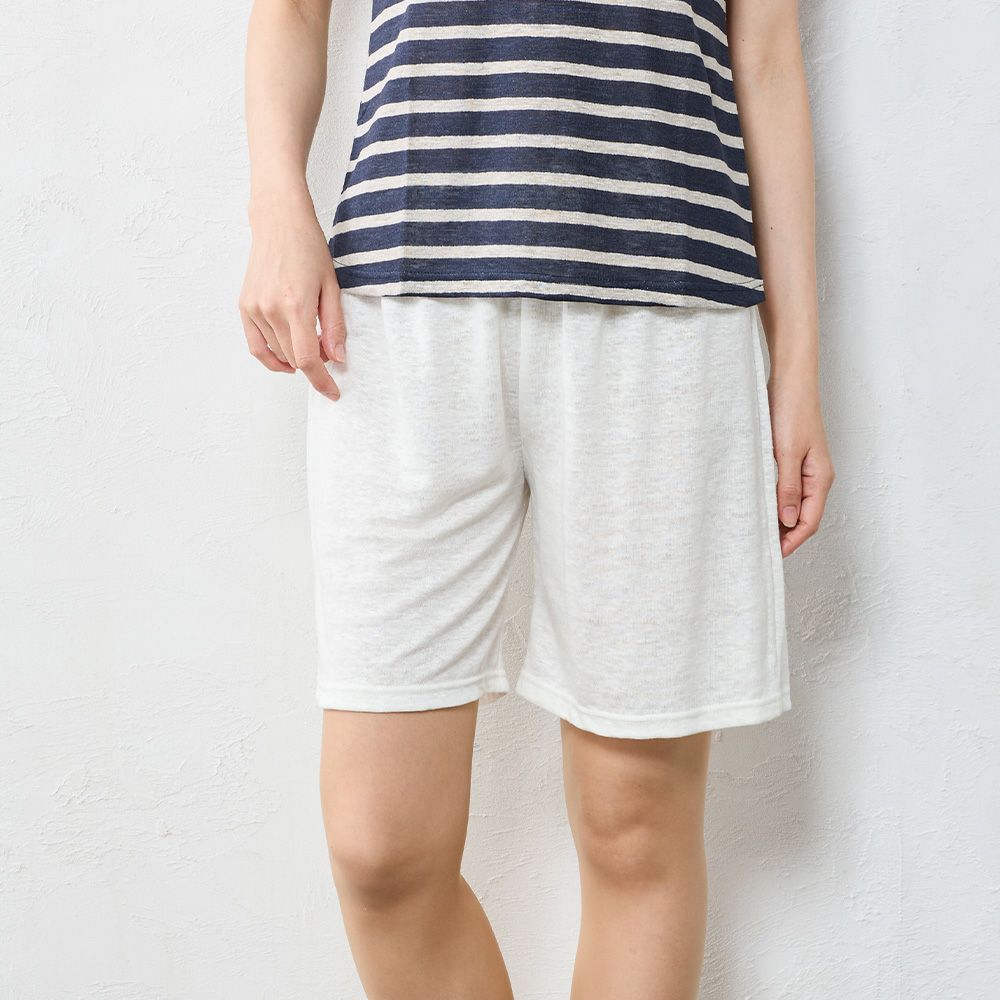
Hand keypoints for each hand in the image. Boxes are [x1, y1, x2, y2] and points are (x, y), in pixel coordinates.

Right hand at [238, 196, 345, 400]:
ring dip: (295, 358)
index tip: (332, 392)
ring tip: (310, 342)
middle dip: (314, 364)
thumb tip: (337, 359)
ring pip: (276, 353)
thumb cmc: (309, 249)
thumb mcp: (332, 287)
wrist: (279, 222)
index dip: (321, 381)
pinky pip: (256, 345)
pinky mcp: (244, 306)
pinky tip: (286, 358)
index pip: (307, 359)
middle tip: (328, 351)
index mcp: (296, 305)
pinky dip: (271, 357)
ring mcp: (254, 309)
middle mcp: (270, 310)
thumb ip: (334, 326)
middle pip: (293, 358)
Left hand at [767, 376, 834, 556]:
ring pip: (793, 503)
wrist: (790, 380)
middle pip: (802, 516)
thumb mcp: (787, 452)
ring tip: (756, 531)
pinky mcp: (792, 459)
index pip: (809, 521)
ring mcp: (805, 468)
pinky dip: (774, 500)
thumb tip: (787, 519)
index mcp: (820, 478)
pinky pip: (785, 488)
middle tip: (759, 548)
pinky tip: (758, 504)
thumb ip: (788, 486)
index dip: (792, 541)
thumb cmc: (792, 410)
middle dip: (785, 535)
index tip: (773, 555)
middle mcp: (816, 477)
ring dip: (778, 519)